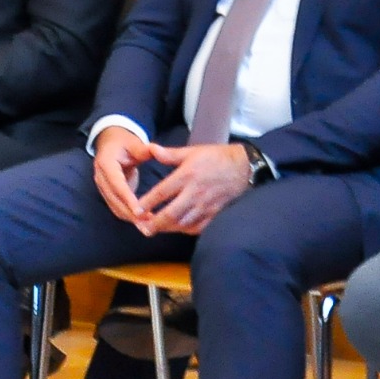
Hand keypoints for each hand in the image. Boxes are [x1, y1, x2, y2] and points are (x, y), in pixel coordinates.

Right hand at [91, 124, 152, 224]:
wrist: (111, 144)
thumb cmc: (124, 143)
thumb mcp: (134, 143)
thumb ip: (143, 149)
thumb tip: (154, 150)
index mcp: (106, 163)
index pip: (116, 184)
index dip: (127, 198)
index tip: (140, 211)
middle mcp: (100, 177)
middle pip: (114, 199)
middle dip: (130, 213)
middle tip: (149, 223)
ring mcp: (102, 187)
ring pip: (114, 206)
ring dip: (130, 218)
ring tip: (149, 225)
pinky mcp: (108, 194)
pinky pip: (117, 208)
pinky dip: (129, 216)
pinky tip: (144, 222)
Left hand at [129, 141, 253, 234]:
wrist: (243, 168)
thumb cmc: (215, 157)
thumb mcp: (191, 152)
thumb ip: (169, 154)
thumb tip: (150, 148)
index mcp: (187, 176)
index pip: (163, 192)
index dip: (148, 203)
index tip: (136, 210)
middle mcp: (195, 193)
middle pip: (172, 213)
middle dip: (156, 222)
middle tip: (142, 227)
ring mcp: (206, 205)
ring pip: (184, 223)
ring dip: (168, 228)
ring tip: (154, 230)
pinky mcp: (215, 213)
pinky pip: (199, 227)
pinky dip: (185, 230)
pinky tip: (176, 229)